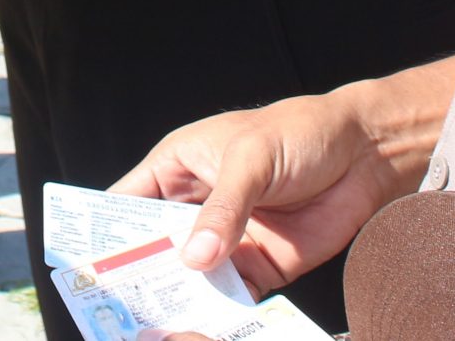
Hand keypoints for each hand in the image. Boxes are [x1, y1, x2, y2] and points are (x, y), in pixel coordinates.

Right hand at [114, 67, 454, 296]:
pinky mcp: (260, 268)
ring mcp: (227, 241)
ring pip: (189, 280)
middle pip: (153, 250)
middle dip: (137, 277)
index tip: (86, 267)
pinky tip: (210, 328)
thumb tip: (193, 258)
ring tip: (159, 326)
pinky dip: (221, 315)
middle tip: (121, 308)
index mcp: (178, 168)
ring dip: (178, 301)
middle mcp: (196, 208)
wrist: (367, 154)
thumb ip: (224, 209)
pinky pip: (232, 298)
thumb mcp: (252, 160)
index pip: (126, 204)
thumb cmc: (299, 133)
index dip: (104, 233)